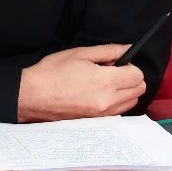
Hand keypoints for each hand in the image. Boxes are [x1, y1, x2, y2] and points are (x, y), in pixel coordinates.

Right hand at [17, 43, 145, 122]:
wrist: (33, 95)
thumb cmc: (53, 71)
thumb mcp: (80, 53)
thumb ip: (108, 51)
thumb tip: (128, 49)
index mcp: (105, 82)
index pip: (138, 75)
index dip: (130, 65)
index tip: (117, 63)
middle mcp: (108, 101)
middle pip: (139, 90)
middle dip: (131, 78)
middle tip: (112, 71)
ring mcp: (102, 114)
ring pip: (131, 102)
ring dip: (125, 91)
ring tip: (106, 83)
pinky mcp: (96, 121)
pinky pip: (118, 112)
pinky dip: (117, 102)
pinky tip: (100, 94)